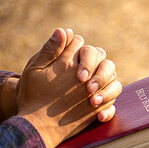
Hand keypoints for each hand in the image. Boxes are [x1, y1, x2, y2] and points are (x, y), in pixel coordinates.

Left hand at [16, 28, 120, 147]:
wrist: (33, 117)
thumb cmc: (33, 90)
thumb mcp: (37, 69)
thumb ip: (51, 50)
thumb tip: (63, 30)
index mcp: (77, 60)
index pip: (91, 51)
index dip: (88, 61)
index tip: (79, 76)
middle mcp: (91, 73)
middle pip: (108, 65)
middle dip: (101, 76)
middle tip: (88, 89)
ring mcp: (98, 90)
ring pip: (115, 84)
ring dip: (108, 93)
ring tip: (93, 102)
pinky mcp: (99, 106)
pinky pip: (112, 106)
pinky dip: (109, 111)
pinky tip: (99, 117)